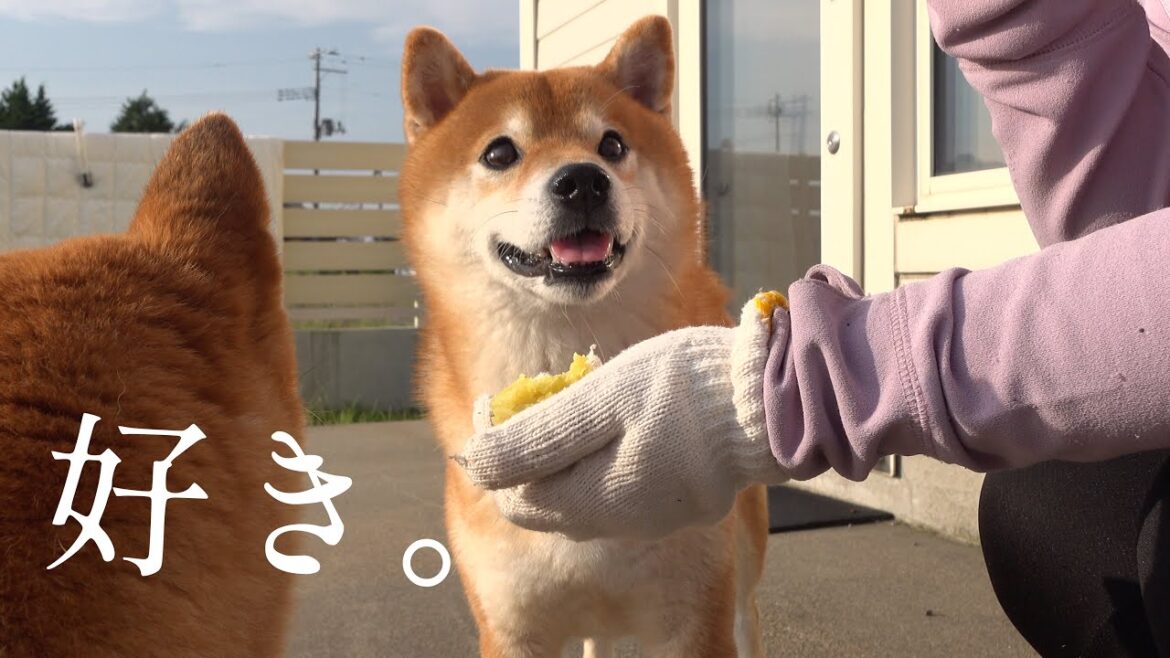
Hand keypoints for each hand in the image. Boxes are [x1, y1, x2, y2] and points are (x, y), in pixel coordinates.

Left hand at [456, 293, 789, 540]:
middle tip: (542, 396)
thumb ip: (537, 437)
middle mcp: (618, 522)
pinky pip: (622, 491)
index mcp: (592, 500)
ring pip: (584, 495)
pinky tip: (625, 421)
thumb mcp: (600, 400)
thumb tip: (476, 462)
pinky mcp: (682, 504)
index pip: (511, 494)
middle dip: (530, 451)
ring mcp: (653, 517)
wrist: (772, 400)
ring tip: (584, 400)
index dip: (492, 447)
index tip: (495, 400)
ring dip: (569, 455)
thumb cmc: (685, 390)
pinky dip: (606, 460)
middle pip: (546, 499)